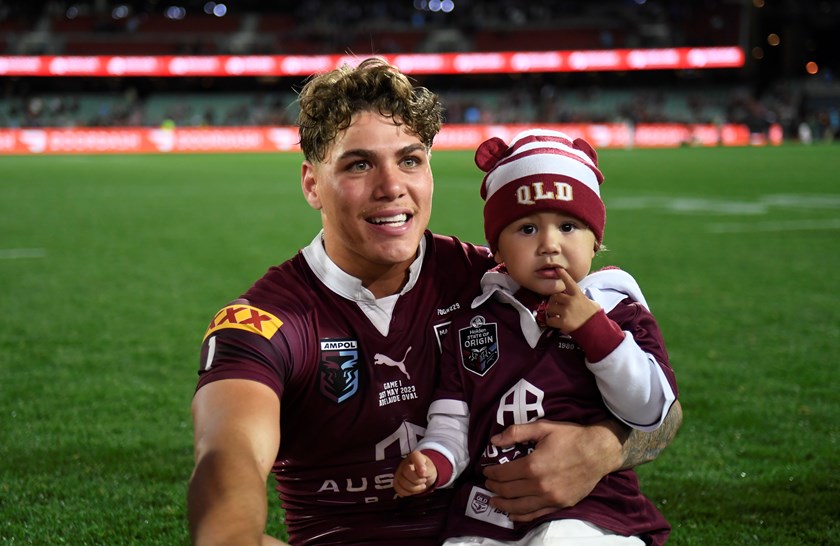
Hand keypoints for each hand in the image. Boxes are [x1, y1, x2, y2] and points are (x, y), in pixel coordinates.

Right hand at [394, 451, 437, 496]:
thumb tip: (422, 473)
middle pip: (407, 472)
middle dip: (418, 480)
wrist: (424, 477)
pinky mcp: (396, 482)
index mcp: (415, 456)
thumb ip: (428, 470)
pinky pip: (399, 489)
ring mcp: (399, 472)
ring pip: (402, 483)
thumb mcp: (431, 469)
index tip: (423, 473)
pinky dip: (408, 493)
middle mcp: (404, 463)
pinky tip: (413, 490)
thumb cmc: (427, 471)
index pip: (414, 456)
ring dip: (414, 488)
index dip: (419, 465)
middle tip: (423, 480)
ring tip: (420, 485)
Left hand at [482, 420, 624, 521]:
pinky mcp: (560, 505)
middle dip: (494, 488)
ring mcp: (550, 498)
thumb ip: (516, 432)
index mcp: (532, 465)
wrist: (599, 451)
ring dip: (503, 504)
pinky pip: (536, 515)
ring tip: (494, 501)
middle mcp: (539, 485)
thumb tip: (494, 440)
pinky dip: (521, 516)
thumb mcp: (542, 428)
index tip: (486, 472)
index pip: (503, 474)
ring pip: (519, 507)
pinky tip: (513, 514)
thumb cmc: (571, 437)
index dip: (491, 474)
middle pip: (508, 491)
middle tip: (488, 484)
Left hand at [544, 268, 600, 333]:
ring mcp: (566, 311)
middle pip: (555, 297)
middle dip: (554, 302)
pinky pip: (549, 320)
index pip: (569, 282)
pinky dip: (551, 322)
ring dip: (551, 312)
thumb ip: (582, 298)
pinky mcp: (562, 321)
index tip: (558, 269)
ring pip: (550, 308)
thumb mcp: (592, 303)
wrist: (596, 330)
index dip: (563, 275)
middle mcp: (571, 301)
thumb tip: (578, 297)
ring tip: (557, 315)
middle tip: (556, 306)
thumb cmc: (594, 317)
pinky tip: (556, 323)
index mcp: (578, 295)